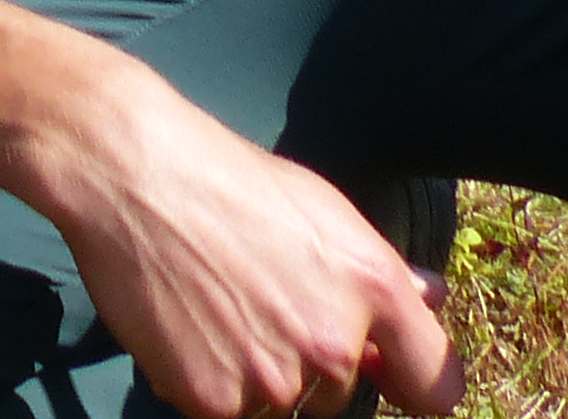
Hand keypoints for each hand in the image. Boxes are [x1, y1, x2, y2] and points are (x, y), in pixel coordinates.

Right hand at [30, 62, 460, 417]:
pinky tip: (187, 324)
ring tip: (218, 307)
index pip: (437, 389)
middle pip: (342, 395)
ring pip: (283, 406)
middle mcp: (334, 342)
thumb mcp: (321, 207)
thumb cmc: (226, 179)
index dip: (413, 387)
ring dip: (258, 376)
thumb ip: (382, 269)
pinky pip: (228, 411)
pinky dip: (207, 381)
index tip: (391, 378)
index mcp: (373, 288)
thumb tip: (432, 300)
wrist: (130, 173)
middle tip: (259, 300)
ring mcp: (274, 378)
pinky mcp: (215, 401)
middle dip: (311, 363)